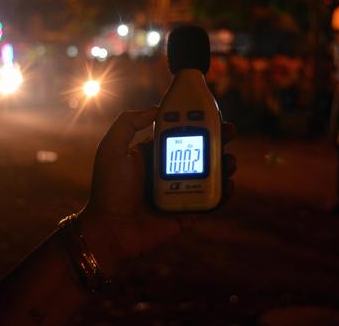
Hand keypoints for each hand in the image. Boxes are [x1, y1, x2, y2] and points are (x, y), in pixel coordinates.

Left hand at [79, 107, 235, 274]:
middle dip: (217, 141)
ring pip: (208, 175)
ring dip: (223, 165)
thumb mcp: (112, 149)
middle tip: (230, 132)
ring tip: (230, 160)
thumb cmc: (108, 190)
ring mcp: (179, 193)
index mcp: (152, 155)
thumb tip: (156, 109)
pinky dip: (222, 193)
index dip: (196, 124)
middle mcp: (167, 172)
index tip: (211, 115)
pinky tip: (229, 184)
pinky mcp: (186, 212)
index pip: (179, 135)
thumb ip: (128, 124)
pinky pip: (209, 201)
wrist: (110, 229)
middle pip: (199, 152)